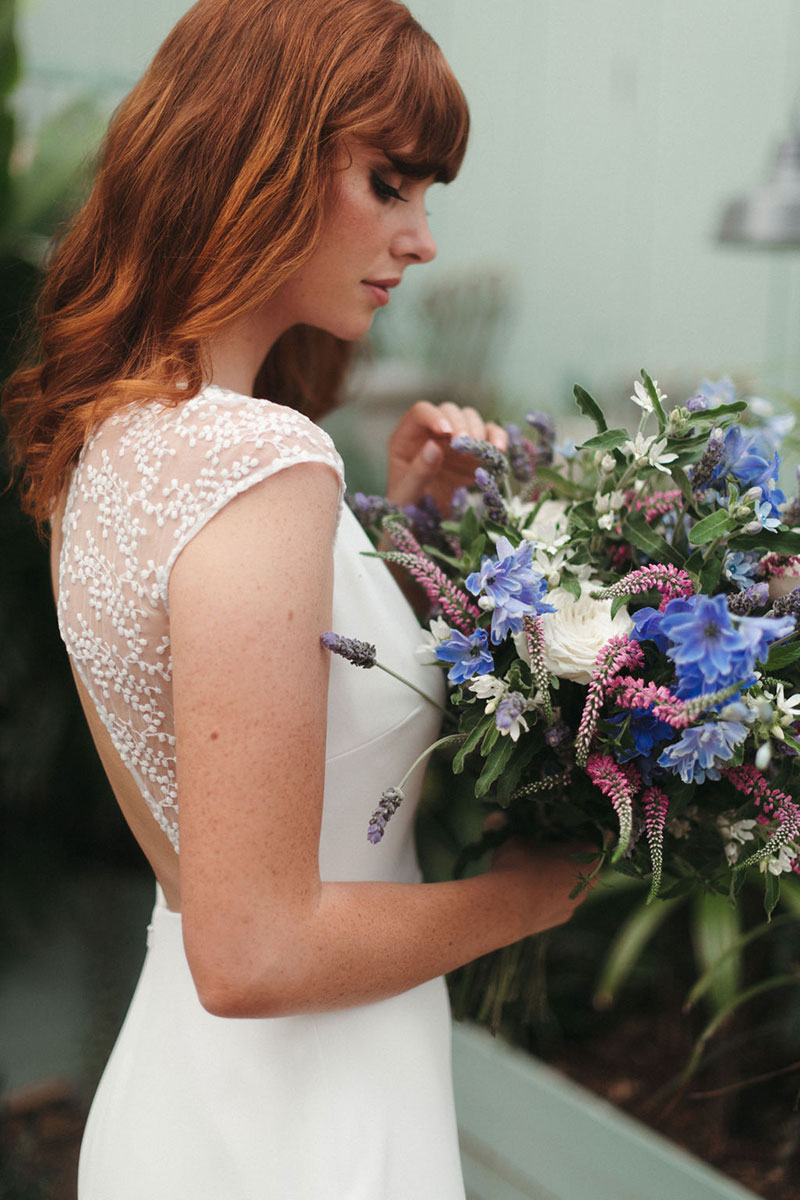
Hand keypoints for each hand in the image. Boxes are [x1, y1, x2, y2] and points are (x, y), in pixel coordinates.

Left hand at [386, 400, 507, 512]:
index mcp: (408, 437)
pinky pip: (489, 436)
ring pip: (471, 419)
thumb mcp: (406, 494)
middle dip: (461, 423)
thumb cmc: (408, 508)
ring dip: (480, 430)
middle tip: (467, 441)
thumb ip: (419, 471)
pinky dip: (497, 438)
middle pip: (450, 411)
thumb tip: (434, 446)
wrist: (424, 525)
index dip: (434, 416)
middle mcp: (432, 433)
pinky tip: (500, 451)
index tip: (445, 431)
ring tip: (485, 449)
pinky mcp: (474, 452)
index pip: (421, 412)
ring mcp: (454, 440)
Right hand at [490, 836, 597, 937]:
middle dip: (564, 860)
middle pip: (580, 865)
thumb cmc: (517, 865)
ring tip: (529, 878)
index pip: (585, 841)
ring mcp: (577, 900)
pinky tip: (527, 896)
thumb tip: (533, 846)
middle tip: (541, 856)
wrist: (508, 906)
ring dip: (555, 881)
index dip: (568, 839)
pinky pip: (558, 903)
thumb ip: (535, 842)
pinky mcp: (563, 918)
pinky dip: (546, 899)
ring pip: (569, 885)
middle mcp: (589, 878)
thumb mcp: (522, 840)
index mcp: (586, 852)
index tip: (553, 839)